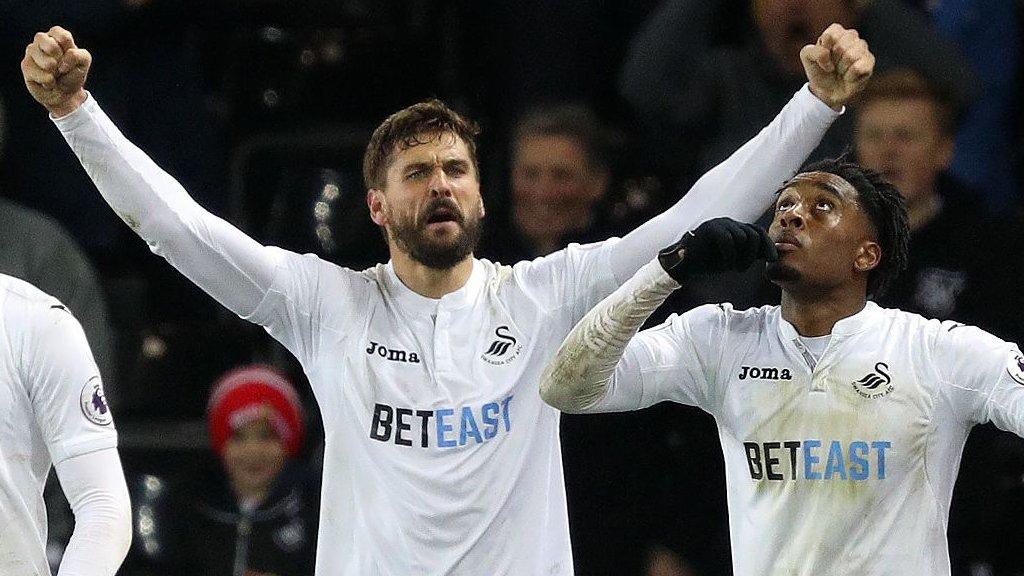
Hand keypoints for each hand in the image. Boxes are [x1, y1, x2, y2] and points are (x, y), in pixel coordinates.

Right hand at [21, 26, 90, 116]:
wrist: (64, 94)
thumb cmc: (73, 74)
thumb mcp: (84, 63)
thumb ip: (78, 56)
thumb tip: (62, 62)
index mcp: (57, 35)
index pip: (63, 36)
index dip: (70, 52)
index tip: (70, 58)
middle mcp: (42, 39)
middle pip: (51, 47)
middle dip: (61, 62)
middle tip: (62, 67)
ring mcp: (32, 51)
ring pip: (46, 63)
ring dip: (55, 73)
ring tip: (55, 75)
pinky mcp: (26, 65)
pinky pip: (39, 74)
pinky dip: (48, 82)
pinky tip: (48, 82)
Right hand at [658, 218, 776, 281]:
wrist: (685, 265)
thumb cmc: (709, 263)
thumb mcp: (736, 260)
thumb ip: (751, 255)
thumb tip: (774, 255)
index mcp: (736, 228)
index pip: (759, 231)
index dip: (768, 245)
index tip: (772, 259)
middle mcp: (729, 223)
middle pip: (753, 234)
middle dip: (751, 254)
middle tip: (742, 269)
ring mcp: (719, 224)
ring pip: (742, 237)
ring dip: (739, 257)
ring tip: (732, 268)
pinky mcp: (708, 228)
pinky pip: (727, 239)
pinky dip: (729, 255)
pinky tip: (724, 265)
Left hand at [801, 23, 874, 110]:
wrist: (827, 91)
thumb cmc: (819, 71)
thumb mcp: (807, 58)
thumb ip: (813, 51)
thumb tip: (827, 55)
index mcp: (836, 32)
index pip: (831, 34)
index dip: (824, 50)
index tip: (823, 58)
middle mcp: (851, 36)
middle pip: (841, 46)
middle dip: (833, 61)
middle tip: (832, 66)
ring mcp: (862, 48)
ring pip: (850, 56)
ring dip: (841, 69)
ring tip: (840, 70)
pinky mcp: (869, 61)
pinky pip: (858, 68)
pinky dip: (850, 76)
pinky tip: (849, 76)